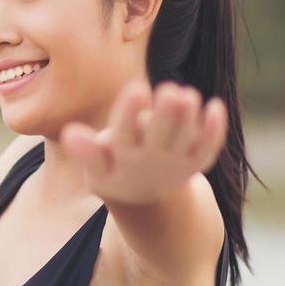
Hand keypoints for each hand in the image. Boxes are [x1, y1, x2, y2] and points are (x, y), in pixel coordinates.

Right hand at [57, 78, 227, 206]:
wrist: (141, 197)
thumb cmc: (112, 167)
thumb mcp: (95, 165)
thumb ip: (86, 151)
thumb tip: (69, 134)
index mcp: (122, 159)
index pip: (125, 135)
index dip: (130, 113)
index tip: (137, 88)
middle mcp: (151, 162)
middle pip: (159, 138)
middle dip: (166, 115)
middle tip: (170, 89)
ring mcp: (175, 163)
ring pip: (184, 141)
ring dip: (189, 119)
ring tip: (188, 94)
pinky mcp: (194, 163)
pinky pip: (208, 149)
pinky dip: (214, 131)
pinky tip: (215, 105)